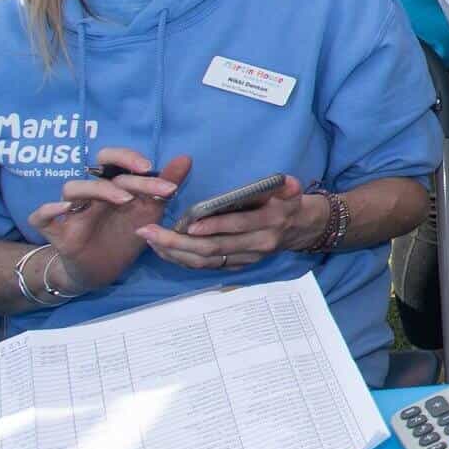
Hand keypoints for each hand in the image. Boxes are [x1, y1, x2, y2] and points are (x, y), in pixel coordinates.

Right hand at [27, 148, 188, 293]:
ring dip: (97, 189)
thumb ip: (165, 186)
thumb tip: (186, 158)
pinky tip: (65, 209)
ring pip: (72, 188)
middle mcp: (91, 194)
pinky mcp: (57, 233)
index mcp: (112, 186)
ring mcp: (72, 212)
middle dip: (120, 166)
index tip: (153, 168)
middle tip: (145, 172)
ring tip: (124, 199)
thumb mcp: (149, 211)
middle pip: (96, 170)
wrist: (103, 270)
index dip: (130, 158)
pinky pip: (41, 217)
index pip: (114, 161)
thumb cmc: (124, 234)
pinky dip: (49, 210)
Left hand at [138, 175, 312, 270]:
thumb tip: (287, 182)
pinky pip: (206, 266)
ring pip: (206, 261)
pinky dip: (182, 259)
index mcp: (269, 222)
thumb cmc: (287, 203)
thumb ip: (288, 186)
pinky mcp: (238, 266)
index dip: (213, 227)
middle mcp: (257, 245)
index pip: (238, 226)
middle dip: (178, 242)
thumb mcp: (292, 190)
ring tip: (148, 239)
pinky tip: (162, 249)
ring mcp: (246, 258)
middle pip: (213, 248)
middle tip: (149, 232)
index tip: (187, 225)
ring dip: (174, 252)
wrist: (300, 229)